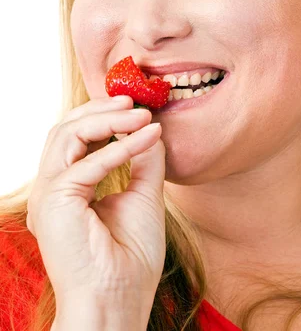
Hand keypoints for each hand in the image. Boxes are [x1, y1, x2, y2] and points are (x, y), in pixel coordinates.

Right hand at [27, 96, 165, 310]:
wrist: (119, 302)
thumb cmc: (130, 258)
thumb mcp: (144, 197)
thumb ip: (144, 160)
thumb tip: (151, 127)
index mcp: (67, 188)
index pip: (75, 137)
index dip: (103, 115)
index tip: (135, 105)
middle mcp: (51, 188)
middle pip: (65, 129)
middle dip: (100, 109)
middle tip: (134, 99)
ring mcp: (47, 195)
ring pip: (67, 135)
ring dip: (108, 119)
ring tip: (142, 113)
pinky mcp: (54, 202)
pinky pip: (88, 163)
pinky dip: (121, 146)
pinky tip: (148, 137)